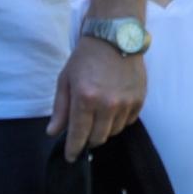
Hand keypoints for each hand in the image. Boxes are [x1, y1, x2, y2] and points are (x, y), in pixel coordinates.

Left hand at [47, 36, 145, 160]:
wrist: (115, 36)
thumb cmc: (86, 57)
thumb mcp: (66, 80)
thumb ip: (60, 109)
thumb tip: (53, 132)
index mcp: (85, 99)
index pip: (78, 135)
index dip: (73, 150)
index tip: (70, 156)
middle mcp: (108, 104)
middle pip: (98, 138)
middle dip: (88, 140)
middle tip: (84, 133)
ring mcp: (126, 102)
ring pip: (114, 131)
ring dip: (104, 129)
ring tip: (99, 117)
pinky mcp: (140, 98)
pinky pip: (129, 121)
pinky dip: (120, 120)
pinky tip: (113, 109)